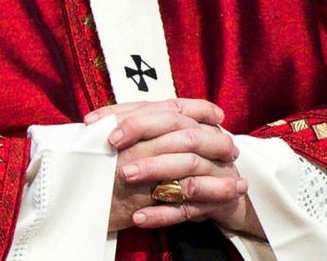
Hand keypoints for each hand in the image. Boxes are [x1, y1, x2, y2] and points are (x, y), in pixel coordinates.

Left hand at [86, 99, 263, 237]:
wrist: (231, 199)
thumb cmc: (188, 167)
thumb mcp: (169, 143)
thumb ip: (143, 130)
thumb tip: (96, 124)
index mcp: (195, 123)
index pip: (164, 109)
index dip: (131, 114)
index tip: (96, 122)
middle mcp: (209, 143)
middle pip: (179, 132)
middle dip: (143, 135)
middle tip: (112, 146)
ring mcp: (216, 172)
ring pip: (187, 166)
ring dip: (155, 169)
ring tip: (125, 176)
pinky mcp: (217, 202)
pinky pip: (188, 208)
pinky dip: (162, 213)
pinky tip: (138, 217)